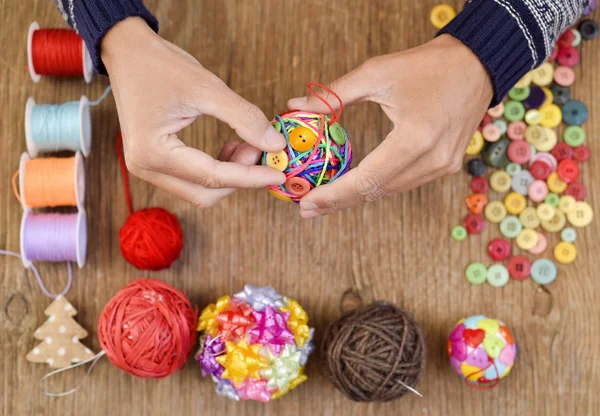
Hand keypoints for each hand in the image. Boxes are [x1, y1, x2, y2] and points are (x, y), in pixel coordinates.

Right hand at [101, 17, 285, 206]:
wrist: (127, 52)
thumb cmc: (160, 65)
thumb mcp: (207, 88)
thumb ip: (244, 118)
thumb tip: (276, 145)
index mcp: (153, 153)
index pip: (213, 176)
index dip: (251, 176)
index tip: (280, 174)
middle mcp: (145, 168)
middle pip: (206, 193)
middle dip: (239, 177)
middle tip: (261, 149)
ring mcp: (146, 168)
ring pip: (200, 189)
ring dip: (229, 174)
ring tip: (248, 144)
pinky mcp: (153, 162)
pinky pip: (191, 178)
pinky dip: (216, 169)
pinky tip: (231, 147)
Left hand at [288, 35, 492, 217]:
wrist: (476, 65)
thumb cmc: (426, 65)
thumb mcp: (376, 72)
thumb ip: (334, 94)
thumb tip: (296, 107)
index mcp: (415, 137)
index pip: (367, 178)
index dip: (334, 194)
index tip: (306, 203)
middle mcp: (433, 159)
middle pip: (376, 192)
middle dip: (339, 201)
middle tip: (307, 208)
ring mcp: (443, 165)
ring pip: (390, 191)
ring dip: (357, 197)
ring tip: (324, 200)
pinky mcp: (446, 165)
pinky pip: (404, 183)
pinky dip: (377, 187)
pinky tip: (355, 187)